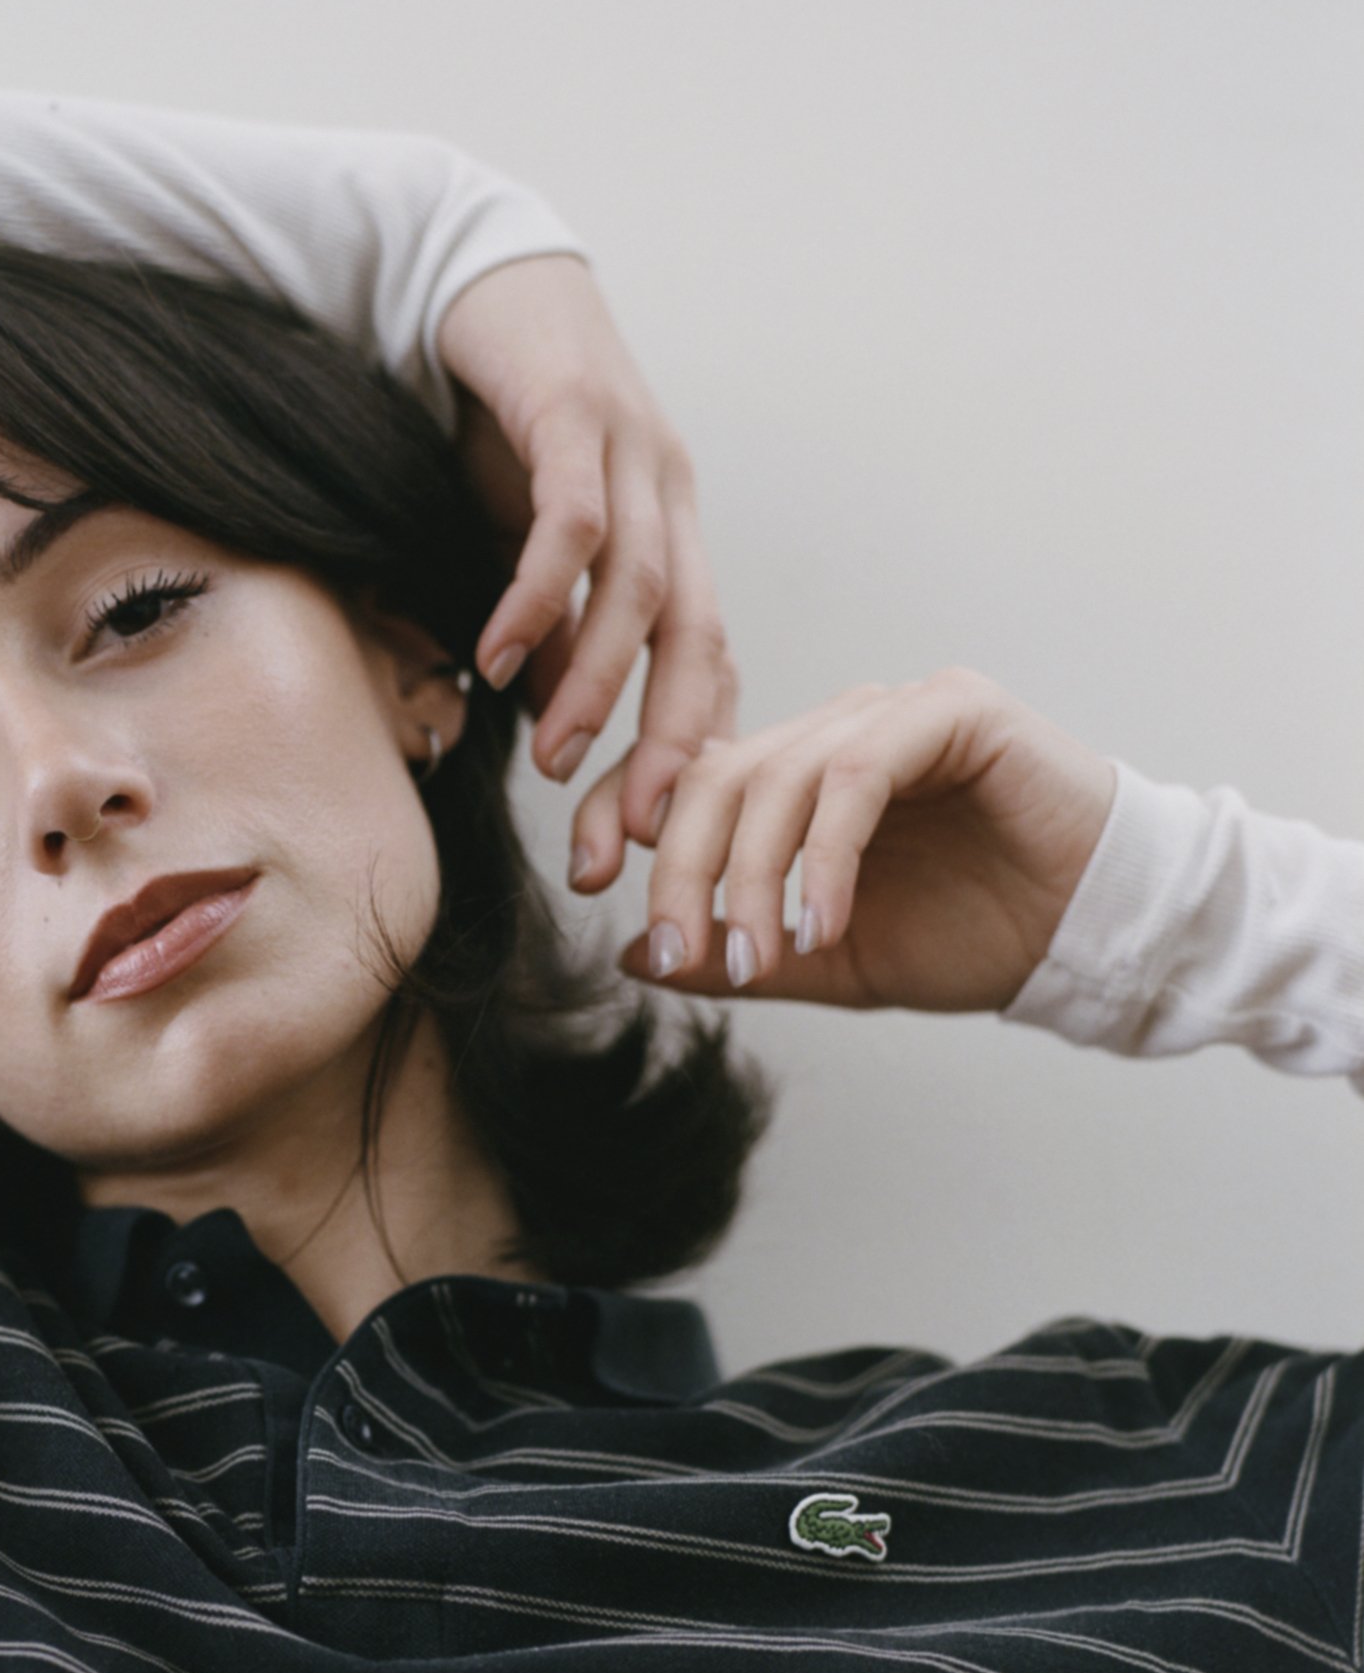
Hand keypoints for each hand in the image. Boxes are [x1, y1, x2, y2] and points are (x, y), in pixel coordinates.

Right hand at [435, 257, 732, 867]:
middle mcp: (671, 499)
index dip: (680, 758)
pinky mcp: (579, 412)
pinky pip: (572, 524)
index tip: (643, 841)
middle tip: (629, 834)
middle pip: (700, 643)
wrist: (481, 278)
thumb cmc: (504, 420)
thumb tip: (543, 717)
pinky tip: (500, 655)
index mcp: (672, 537)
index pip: (702, 668)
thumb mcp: (526, 540)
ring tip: (553, 756)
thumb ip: (547, 624)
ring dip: (598, 685)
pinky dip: (541, 597)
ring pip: (643, 592)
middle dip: (669, 747)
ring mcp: (635, 453)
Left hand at [597, 669, 1117, 1012]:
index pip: (681, 777)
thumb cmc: (971, 938)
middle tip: (679, 950)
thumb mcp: (830, 962)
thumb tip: (634, 957)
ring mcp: (893, 712)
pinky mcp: (953, 710)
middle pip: (715, 775)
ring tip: (762, 955)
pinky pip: (859, 770)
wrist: (1091, 932)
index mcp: (796, 779)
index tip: (581, 880)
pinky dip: (828, 851)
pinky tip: (826, 920)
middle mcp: (835, 733)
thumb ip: (738, 955)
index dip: (616, 814)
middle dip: (679, 867)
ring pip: (780, 773)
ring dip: (756, 874)